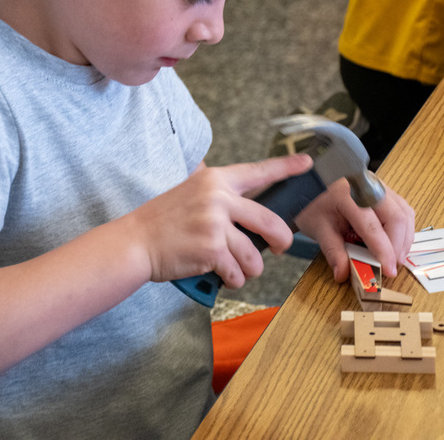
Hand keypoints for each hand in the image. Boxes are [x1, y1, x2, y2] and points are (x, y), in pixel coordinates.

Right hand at [126, 154, 312, 288]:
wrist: (135, 242)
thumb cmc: (160, 221)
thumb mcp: (187, 191)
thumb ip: (215, 191)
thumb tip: (236, 192)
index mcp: (215, 180)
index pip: (258, 172)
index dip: (286, 167)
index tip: (307, 163)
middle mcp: (218, 199)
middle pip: (270, 222)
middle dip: (280, 241)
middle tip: (277, 248)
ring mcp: (215, 225)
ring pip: (255, 255)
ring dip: (250, 269)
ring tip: (238, 270)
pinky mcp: (211, 251)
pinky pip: (237, 272)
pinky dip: (233, 280)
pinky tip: (223, 277)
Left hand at [294, 177, 414, 282]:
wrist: (312, 184)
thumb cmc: (314, 204)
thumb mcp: (318, 228)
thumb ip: (333, 251)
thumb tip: (342, 274)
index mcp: (348, 194)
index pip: (372, 226)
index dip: (384, 251)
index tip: (389, 271)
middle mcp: (369, 186)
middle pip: (397, 217)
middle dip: (398, 246)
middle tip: (392, 267)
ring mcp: (380, 185)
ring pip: (405, 213)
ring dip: (404, 239)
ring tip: (395, 258)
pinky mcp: (386, 191)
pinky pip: (403, 210)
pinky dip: (403, 229)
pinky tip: (396, 244)